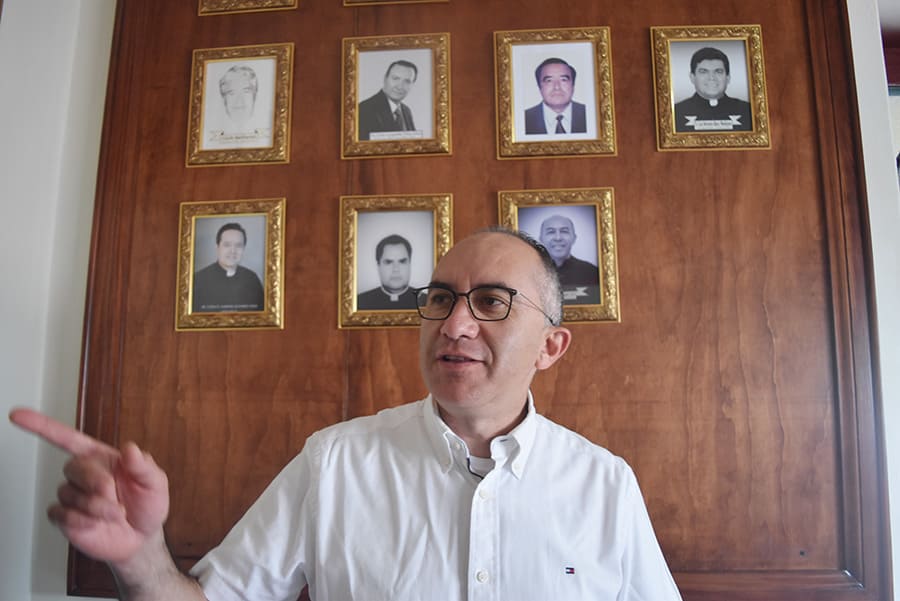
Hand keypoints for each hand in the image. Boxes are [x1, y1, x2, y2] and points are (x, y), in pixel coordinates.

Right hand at [9, 408, 169, 565]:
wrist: (141, 539)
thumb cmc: (148, 505)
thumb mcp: (155, 482)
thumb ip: (143, 465)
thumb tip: (130, 448)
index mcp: (101, 458)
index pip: (67, 438)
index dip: (41, 426)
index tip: (17, 415)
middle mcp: (83, 474)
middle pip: (72, 467)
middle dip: (96, 482)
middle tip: (114, 494)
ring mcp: (72, 496)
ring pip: (69, 494)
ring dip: (96, 507)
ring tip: (114, 514)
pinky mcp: (65, 518)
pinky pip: (61, 514)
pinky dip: (82, 521)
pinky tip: (96, 523)